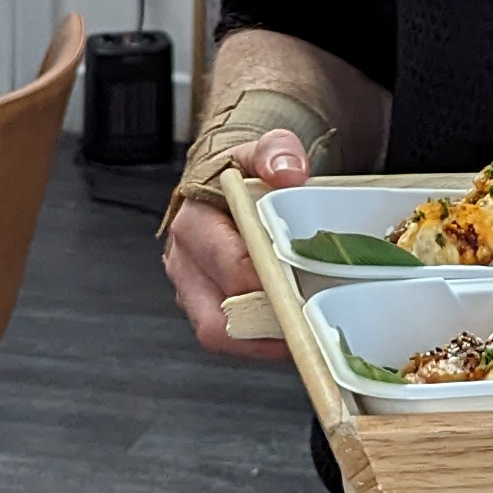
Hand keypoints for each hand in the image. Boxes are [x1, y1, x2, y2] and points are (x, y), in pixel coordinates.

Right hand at [165, 125, 309, 359]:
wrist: (223, 186)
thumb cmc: (242, 175)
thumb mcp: (262, 150)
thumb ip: (276, 153)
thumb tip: (289, 173)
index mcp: (194, 224)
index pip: (230, 266)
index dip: (269, 283)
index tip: (303, 290)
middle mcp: (185, 263)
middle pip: (217, 317)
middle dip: (265, 324)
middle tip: (307, 323)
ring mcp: (191, 290)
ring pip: (221, 335)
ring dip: (263, 341)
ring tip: (304, 334)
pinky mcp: (204, 308)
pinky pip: (230, 337)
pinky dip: (261, 341)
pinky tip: (292, 333)